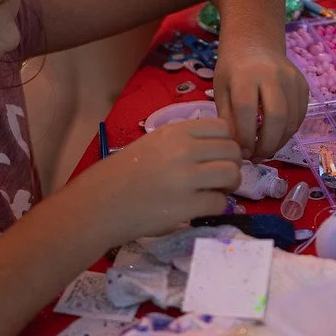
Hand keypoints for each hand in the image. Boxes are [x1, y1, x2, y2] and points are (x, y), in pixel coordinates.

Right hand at [70, 118, 241, 242]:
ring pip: (232, 175)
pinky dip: (217, 206)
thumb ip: (186, 140)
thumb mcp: (155, 142)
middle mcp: (184, 150)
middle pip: (232, 151)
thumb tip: (221, 148)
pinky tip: (203, 207)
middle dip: (232, 165)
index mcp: (176, 132)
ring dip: (229, 186)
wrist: (103, 202)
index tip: (218, 156)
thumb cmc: (127, 172)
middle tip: (220, 178)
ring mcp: (186, 178)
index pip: (223, 128)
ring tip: (215, 192)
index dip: (226, 143)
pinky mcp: (187, 206)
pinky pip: (221, 203)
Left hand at [213, 44, 308, 161]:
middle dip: (267, 144)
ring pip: (292, 120)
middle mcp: (273, 75)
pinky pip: (300, 116)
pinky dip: (288, 132)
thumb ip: (228, 118)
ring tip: (264, 150)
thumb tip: (238, 148)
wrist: (255, 42)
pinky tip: (275, 136)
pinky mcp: (304, 85)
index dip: (245, 137)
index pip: (247, 111)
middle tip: (257, 157)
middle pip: (276, 117)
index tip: (241, 152)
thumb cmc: (233, 69)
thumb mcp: (221, 90)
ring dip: (279, 142)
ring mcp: (292, 79)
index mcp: (246, 75)